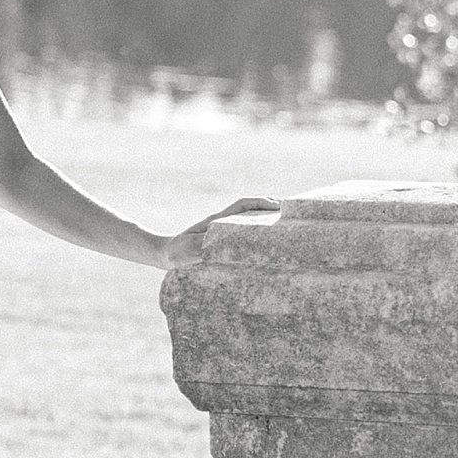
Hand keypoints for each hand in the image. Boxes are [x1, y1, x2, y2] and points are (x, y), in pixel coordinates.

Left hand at [161, 195, 279, 267]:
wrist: (165, 255)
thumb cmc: (177, 251)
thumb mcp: (188, 249)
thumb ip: (202, 246)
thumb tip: (219, 246)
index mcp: (218, 220)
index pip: (243, 205)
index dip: (261, 202)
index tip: (277, 205)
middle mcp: (224, 222)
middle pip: (252, 209)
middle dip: (271, 208)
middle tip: (292, 213)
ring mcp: (225, 231)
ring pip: (251, 220)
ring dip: (268, 220)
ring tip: (288, 225)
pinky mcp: (224, 243)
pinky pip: (246, 236)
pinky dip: (260, 235)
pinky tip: (270, 245)